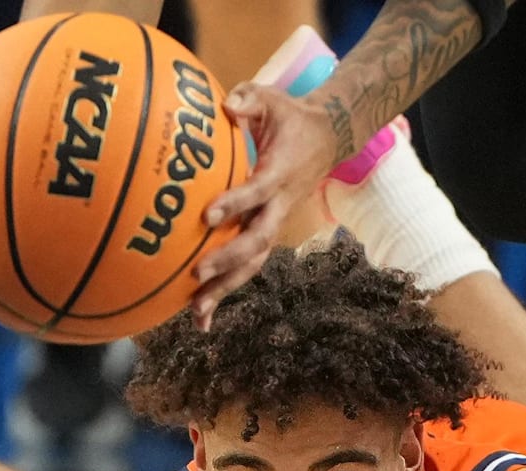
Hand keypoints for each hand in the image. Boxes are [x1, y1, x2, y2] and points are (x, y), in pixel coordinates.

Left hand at [190, 83, 342, 328]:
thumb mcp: (272, 99)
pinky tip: (200, 315)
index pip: (257, 192)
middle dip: (228, 260)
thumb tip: (227, 105)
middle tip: (198, 274)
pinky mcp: (267, 233)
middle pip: (257, 241)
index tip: (208, 216)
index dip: (235, 204)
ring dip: (226, 288)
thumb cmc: (291, 117)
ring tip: (198, 314)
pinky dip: (226, 290)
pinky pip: (248, 265)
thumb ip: (249, 98)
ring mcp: (275, 223)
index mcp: (279, 174)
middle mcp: (280, 206)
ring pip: (253, 262)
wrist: (328, 139)